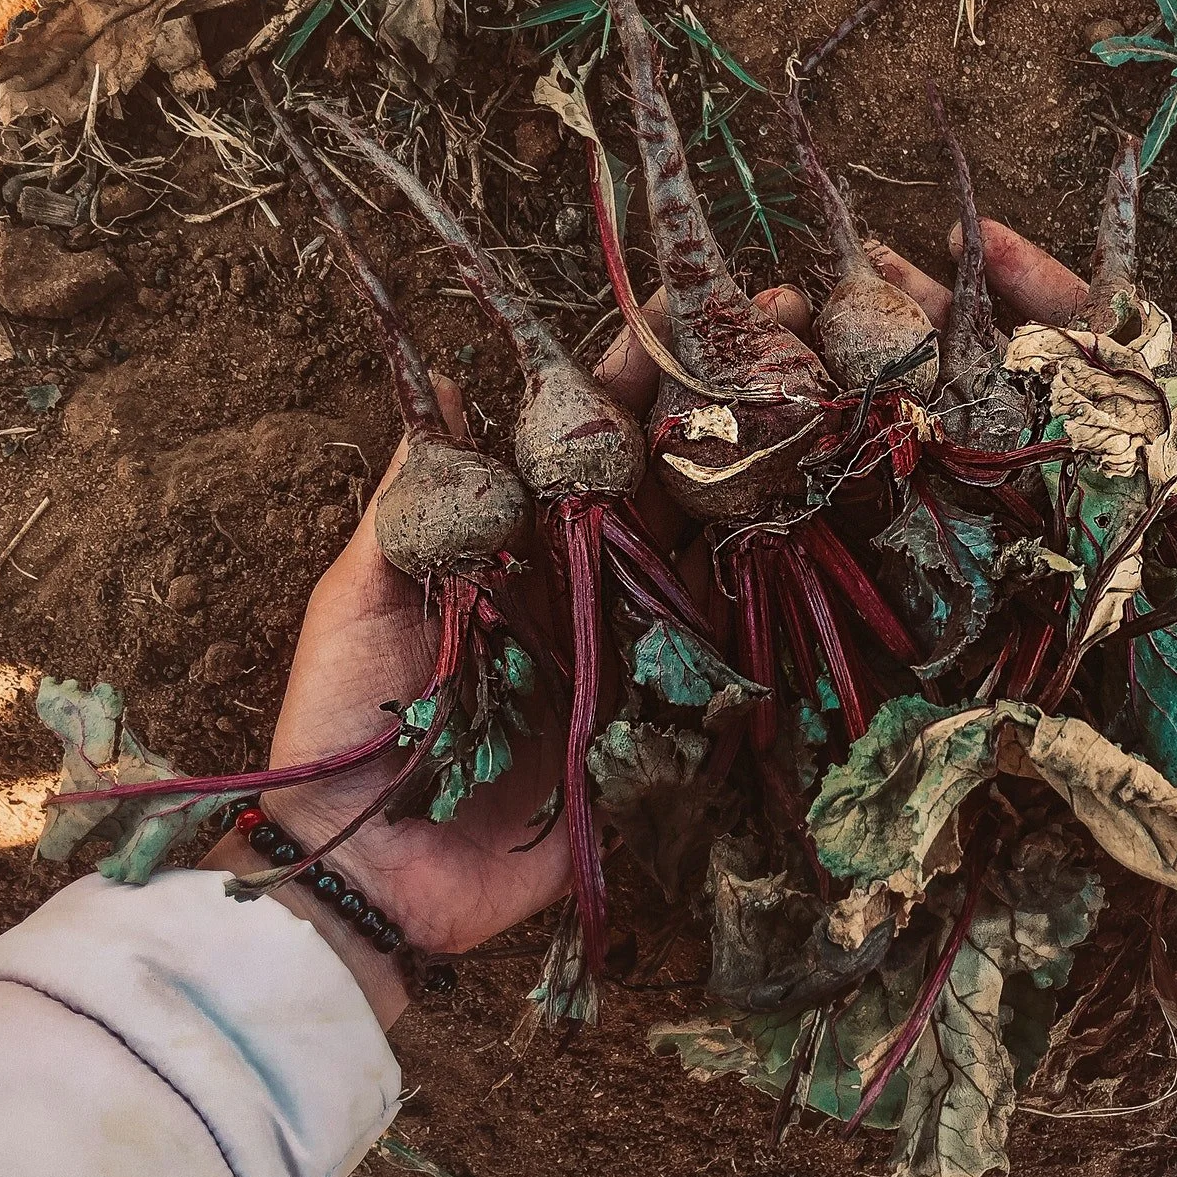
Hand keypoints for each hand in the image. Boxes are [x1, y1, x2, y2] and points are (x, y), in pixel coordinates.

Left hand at [196, 286, 817, 1027]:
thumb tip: (437, 377)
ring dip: (766, 490)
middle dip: (730, 408)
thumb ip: (411, 501)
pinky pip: (724, 664)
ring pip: (710, 559)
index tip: (687, 304)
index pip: (587, 438)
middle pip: (670, 482)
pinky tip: (825, 554)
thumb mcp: (360, 596)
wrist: (367, 871)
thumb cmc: (347, 724)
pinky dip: (772, 615)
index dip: (636, 371)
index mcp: (519, 542)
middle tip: (797, 331)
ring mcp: (632, 655)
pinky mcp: (661, 729)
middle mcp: (587, 587)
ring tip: (829, 415)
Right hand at [870, 225, 1176, 847]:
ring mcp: (1082, 556)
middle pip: (1026, 395)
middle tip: (868, 280)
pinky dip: (928, 520)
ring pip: (993, 466)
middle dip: (949, 334)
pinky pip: (987, 562)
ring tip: (844, 360)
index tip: (972, 237)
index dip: (1040, 288)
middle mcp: (1123, 492)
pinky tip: (868, 479)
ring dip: (919, 413)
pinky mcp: (1056, 622)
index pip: (1103, 346)